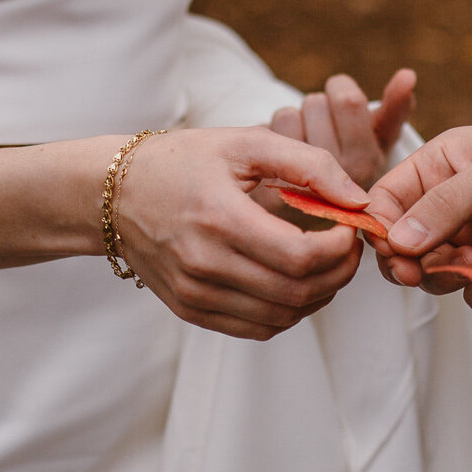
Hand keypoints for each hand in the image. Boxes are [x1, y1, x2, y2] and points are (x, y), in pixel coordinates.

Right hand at [111, 127, 369, 339]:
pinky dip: (289, 311)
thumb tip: (358, 200)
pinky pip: (258, 328)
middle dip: (339, 273)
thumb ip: (309, 164)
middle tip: (349, 248)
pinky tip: (297, 283)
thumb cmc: (182, 161)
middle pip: (296, 292)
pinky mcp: (191, 311)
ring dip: (320, 296)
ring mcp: (195, 294)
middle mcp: (204, 265)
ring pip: (282, 317)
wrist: (113, 194)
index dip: (340, 249)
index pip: (300, 257)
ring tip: (328, 264)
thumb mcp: (245, 143)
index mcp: (219, 218)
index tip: (351, 228)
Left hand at [269, 70, 416, 188]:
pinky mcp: (271, 187)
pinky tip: (283, 154)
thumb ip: (397, 106)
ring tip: (304, 143)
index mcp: (368, 160)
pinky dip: (272, 135)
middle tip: (322, 128)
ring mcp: (303, 184)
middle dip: (317, 107)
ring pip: (289, 113)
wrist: (316, 204)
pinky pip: (267, 131)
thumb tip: (408, 74)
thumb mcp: (379, 136)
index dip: (340, 88)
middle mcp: (335, 177)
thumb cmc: (352, 159)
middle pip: (316, 102)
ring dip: (294, 121)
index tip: (341, 99)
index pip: (348, 99)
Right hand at [366, 114, 471, 310]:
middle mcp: (456, 203)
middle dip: (414, 261)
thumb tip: (395, 243)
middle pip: (405, 246)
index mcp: (444, 165)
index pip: (388, 200)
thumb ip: (445, 206)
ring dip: (454, 275)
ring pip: (439, 276)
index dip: (380, 228)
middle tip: (425, 269)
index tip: (391, 250)